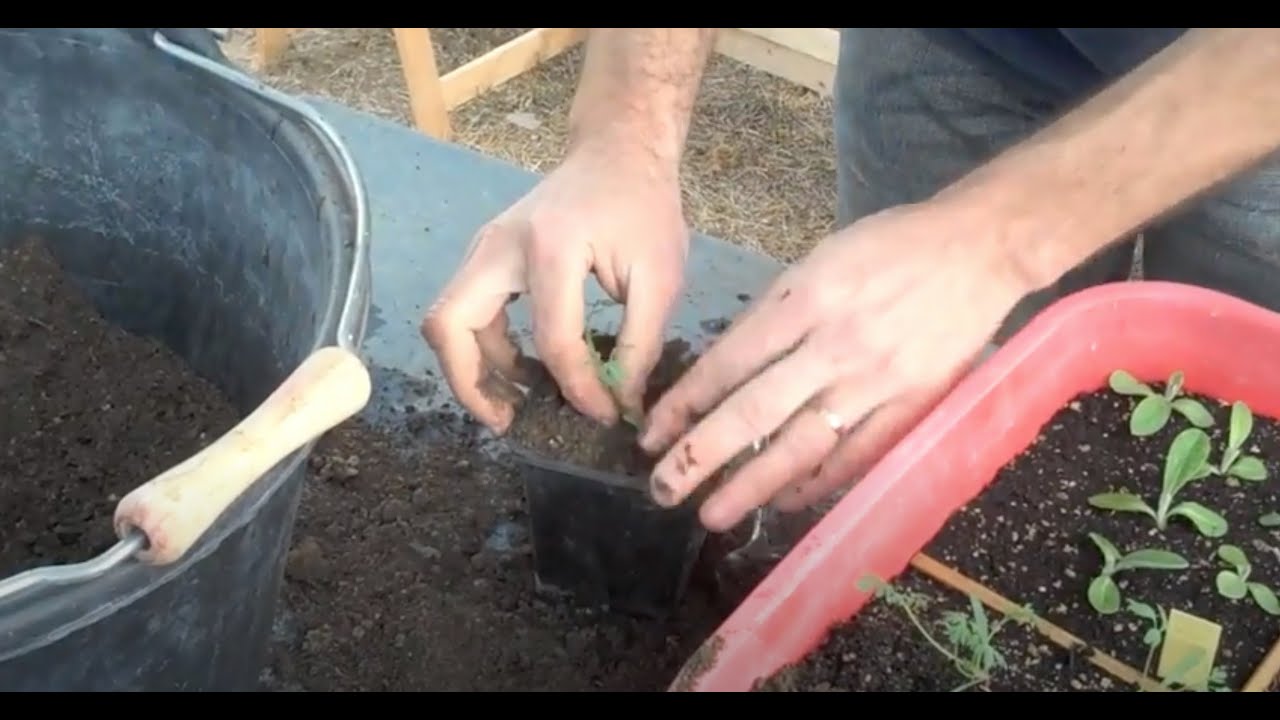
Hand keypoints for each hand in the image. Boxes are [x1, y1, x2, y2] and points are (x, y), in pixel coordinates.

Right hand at [421, 144, 688, 432]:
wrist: (617, 151)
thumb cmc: (643, 206)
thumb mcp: (661, 276)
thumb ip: (641, 343)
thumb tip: (622, 404)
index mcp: (550, 247)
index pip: (551, 340)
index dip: (578, 388)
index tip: (606, 414)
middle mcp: (499, 246)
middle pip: (450, 325)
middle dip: (471, 384)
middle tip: (510, 421)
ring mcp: (483, 248)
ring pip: (448, 320)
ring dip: (475, 368)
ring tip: (519, 404)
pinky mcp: (485, 256)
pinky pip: (465, 311)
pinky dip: (483, 348)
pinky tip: (522, 371)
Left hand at [638, 201, 1034, 531]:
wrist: (981, 246)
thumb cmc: (894, 245)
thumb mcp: (822, 257)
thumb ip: (777, 311)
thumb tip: (729, 365)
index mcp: (807, 299)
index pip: (729, 363)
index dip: (685, 404)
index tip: (653, 434)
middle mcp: (835, 345)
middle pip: (755, 412)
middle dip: (701, 455)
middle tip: (663, 489)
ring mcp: (876, 380)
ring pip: (802, 444)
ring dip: (751, 485)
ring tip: (712, 514)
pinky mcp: (913, 404)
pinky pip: (858, 455)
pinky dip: (819, 482)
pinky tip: (786, 501)